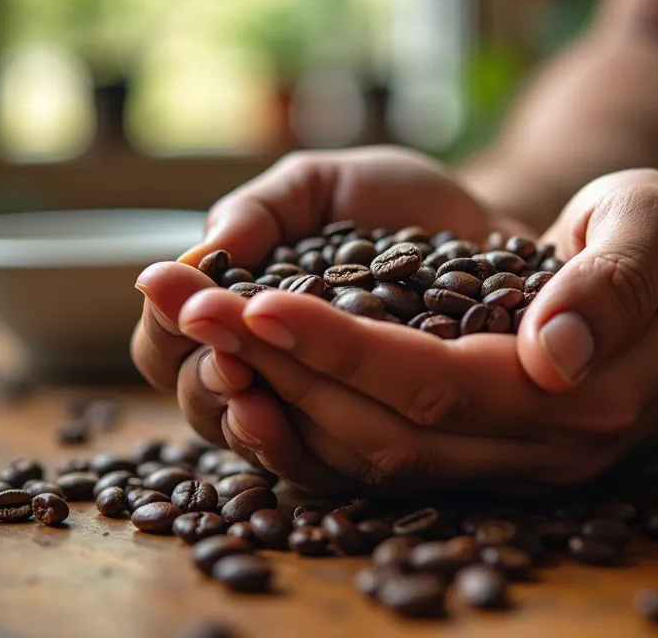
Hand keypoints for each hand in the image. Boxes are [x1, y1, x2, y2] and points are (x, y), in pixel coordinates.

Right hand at [131, 146, 514, 492]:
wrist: (491, 233)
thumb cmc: (396, 207)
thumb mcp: (324, 185)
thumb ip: (264, 209)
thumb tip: (201, 249)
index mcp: (239, 317)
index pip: (169, 345)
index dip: (166, 332)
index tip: (187, 308)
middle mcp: (269, 376)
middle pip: (202, 406)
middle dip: (203, 384)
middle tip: (224, 361)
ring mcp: (322, 419)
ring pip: (259, 445)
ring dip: (246, 425)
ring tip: (250, 396)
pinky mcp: (381, 448)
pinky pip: (331, 472)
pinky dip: (307, 451)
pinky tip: (297, 425)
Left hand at [176, 169, 657, 491]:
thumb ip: (612, 284)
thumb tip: (552, 350)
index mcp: (586, 396)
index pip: (439, 383)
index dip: (343, 347)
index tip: (258, 302)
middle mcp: (541, 452)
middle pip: (387, 433)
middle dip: (282, 372)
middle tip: (193, 310)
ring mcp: (511, 469)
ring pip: (373, 460)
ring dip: (281, 401)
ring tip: (205, 338)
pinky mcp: (484, 464)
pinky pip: (382, 465)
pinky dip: (310, 430)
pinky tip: (254, 384)